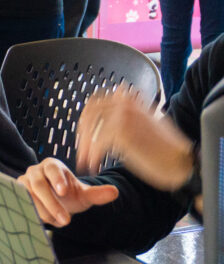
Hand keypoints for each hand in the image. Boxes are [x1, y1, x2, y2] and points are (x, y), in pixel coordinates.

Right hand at [18, 158, 118, 226]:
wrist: (55, 201)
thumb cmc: (68, 195)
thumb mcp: (83, 195)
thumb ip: (97, 194)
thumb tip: (115, 192)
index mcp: (51, 166)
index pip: (52, 169)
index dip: (57, 179)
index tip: (64, 192)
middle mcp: (35, 171)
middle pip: (38, 184)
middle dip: (52, 203)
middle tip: (67, 220)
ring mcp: (23, 183)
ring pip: (28, 196)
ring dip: (44, 212)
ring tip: (60, 223)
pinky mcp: (16, 194)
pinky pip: (20, 203)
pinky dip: (32, 213)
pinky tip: (45, 222)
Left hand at [75, 87, 194, 190]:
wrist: (181, 162)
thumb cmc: (164, 147)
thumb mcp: (145, 122)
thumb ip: (126, 115)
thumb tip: (104, 116)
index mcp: (129, 98)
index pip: (95, 102)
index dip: (87, 120)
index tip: (84, 135)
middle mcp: (124, 102)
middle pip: (89, 114)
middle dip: (83, 134)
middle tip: (82, 150)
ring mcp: (122, 115)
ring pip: (91, 130)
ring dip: (85, 148)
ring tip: (85, 162)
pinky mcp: (121, 132)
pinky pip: (97, 144)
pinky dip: (92, 156)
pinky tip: (93, 165)